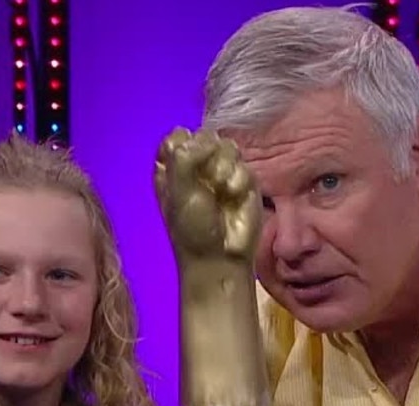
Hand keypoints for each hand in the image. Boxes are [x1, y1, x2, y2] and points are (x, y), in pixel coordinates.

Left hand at [154, 127, 261, 261]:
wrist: (221, 256)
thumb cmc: (192, 226)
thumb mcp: (178, 191)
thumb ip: (185, 158)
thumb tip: (206, 140)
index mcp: (173, 167)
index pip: (177, 136)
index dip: (183, 145)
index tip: (184, 162)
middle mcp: (197, 164)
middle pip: (205, 136)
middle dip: (206, 155)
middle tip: (205, 180)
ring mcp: (222, 171)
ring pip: (227, 146)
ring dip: (223, 168)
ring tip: (221, 191)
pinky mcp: (245, 180)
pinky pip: (244, 165)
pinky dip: (238, 180)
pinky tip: (234, 197)